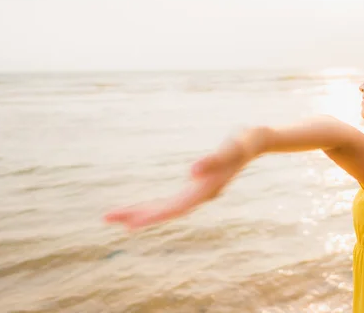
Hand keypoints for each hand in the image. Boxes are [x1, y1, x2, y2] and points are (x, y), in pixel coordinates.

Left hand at [104, 139, 251, 230]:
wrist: (256, 141)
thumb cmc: (243, 142)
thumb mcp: (230, 148)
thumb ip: (213, 161)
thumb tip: (191, 172)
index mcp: (207, 190)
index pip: (175, 208)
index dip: (152, 216)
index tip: (128, 223)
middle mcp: (202, 195)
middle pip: (166, 211)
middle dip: (138, 215)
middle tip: (107, 218)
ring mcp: (200, 192)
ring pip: (167, 207)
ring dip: (144, 212)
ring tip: (117, 217)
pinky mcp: (198, 185)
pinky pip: (171, 200)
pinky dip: (155, 205)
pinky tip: (143, 207)